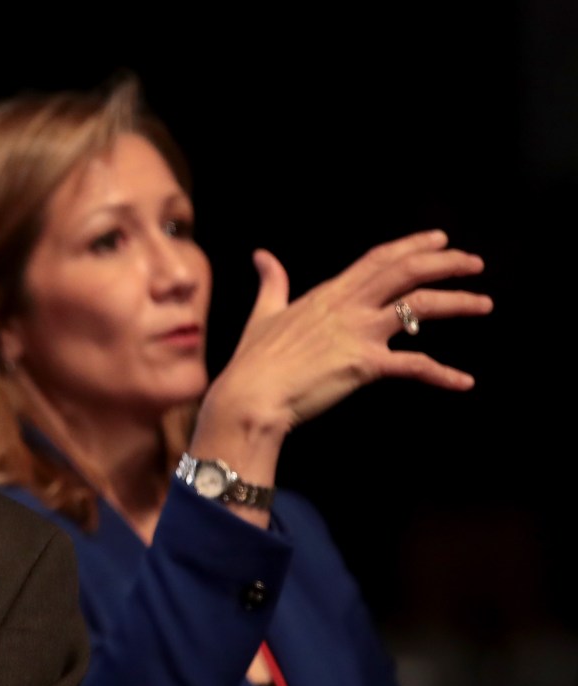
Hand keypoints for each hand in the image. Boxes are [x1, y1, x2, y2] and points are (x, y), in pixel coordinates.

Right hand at [189, 230, 490, 492]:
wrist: (251, 395)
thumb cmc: (253, 361)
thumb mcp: (263, 314)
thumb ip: (272, 283)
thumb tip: (262, 256)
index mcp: (329, 293)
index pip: (379, 259)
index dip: (411, 245)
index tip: (439, 239)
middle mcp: (349, 306)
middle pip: (407, 272)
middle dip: (446, 263)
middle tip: (474, 262)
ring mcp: (359, 333)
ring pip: (419, 307)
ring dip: (457, 303)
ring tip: (484, 304)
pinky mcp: (365, 365)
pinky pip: (414, 366)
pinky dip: (443, 374)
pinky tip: (464, 381)